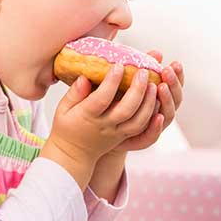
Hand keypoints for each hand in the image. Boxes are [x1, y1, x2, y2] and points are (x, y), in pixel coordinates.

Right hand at [46, 60, 164, 164]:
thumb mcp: (63, 109)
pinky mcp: (125, 137)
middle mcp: (105, 125)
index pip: (102, 98)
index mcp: (88, 116)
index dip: (111, 82)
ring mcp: (117, 133)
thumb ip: (74, 93)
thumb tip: (84, 77)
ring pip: (138, 121)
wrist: (73, 155)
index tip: (119, 65)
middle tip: (143, 71)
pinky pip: (142, 129)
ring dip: (149, 102)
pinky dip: (152, 116)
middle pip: (126, 109)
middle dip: (137, 90)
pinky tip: (158, 100)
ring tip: (154, 83)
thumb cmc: (67, 127)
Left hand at [109, 51, 183, 152]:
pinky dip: (156, 127)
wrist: (98, 130)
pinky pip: (152, 136)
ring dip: (167, 101)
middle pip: (176, 99)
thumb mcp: (125, 83)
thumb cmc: (112, 100)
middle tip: (167, 71)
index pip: (174, 86)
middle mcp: (159, 112)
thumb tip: (157, 51)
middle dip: (174, 84)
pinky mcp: (140, 140)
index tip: (175, 63)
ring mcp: (152, 127)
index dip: (178, 76)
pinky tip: (157, 116)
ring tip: (161, 86)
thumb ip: (140, 69)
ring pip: (168, 116)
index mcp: (158, 97)